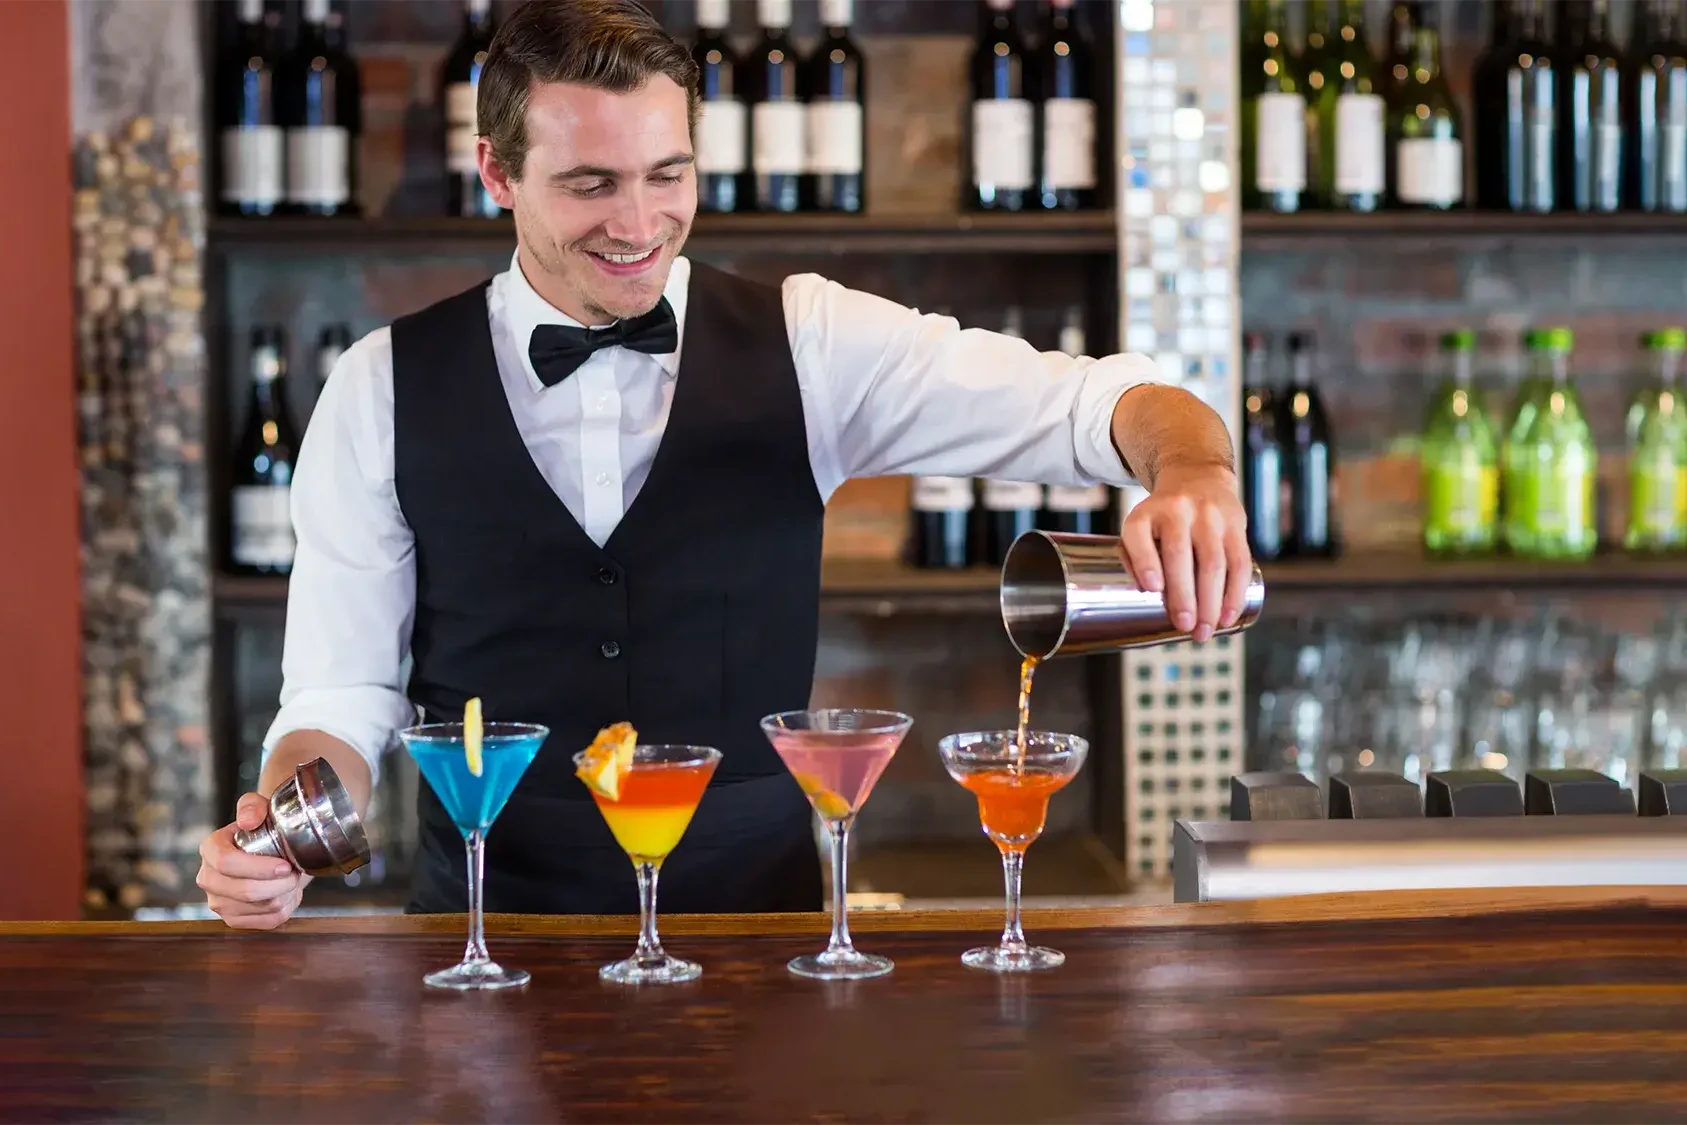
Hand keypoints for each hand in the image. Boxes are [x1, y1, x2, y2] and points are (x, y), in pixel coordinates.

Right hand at [197, 793, 309, 929]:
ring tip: (292, 880)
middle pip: (245, 891)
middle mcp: (208, 878)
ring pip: (260, 907)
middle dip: (280, 884)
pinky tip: (287, 894)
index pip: (226, 863)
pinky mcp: (234, 920)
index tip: (285, 865)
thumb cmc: (264, 827)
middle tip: (296, 872)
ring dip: (286, 894)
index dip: (258, 868)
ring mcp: (219, 902)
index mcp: (210, 849)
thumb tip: (248, 821)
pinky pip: (266, 922)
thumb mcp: (258, 807)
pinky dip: (285, 908)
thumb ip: (252, 806)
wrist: (270, 848)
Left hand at [1119, 463, 1252, 643]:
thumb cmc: (1163, 517)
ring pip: (1213, 562)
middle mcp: (1177, 510)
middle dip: (1184, 595)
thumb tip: (1145, 605)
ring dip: (1211, 602)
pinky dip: (1235, 594)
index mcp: (1146, 514)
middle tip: (1184, 626)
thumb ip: (1137, 560)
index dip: (1145, 562)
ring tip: (1205, 630)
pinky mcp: (1235, 525)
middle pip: (1181, 555)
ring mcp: (1209, 516)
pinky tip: (1228, 616)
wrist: (1198, 478)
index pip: (1140, 535)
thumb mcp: (1141, 526)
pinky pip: (1239, 563)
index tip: (1151, 588)